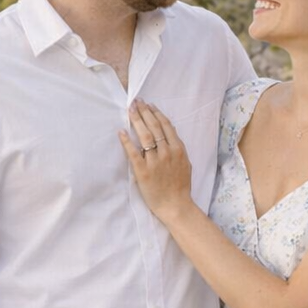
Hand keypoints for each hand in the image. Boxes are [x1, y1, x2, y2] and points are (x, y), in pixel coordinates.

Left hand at [119, 100, 193, 223]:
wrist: (176, 206)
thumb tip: (170, 133)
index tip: (149, 105)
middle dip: (144, 112)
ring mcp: (155, 162)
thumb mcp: (186, 163)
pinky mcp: (143, 172)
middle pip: (154, 127)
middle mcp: (167, 152)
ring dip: (136, 121)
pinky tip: (121, 132)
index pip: (165, 126)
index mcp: (178, 149)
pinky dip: (127, 141)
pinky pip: (133, 153)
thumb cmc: (181, 187)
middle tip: (136, 102)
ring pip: (144, 136)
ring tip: (131, 110)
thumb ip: (178, 148)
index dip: (156, 113)